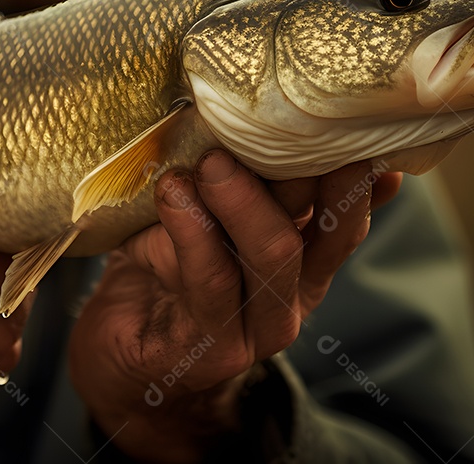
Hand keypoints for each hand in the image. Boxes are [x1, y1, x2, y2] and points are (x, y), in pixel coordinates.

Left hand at [68, 150, 401, 461]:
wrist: (122, 355)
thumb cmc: (166, 269)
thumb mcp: (210, 221)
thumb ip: (249, 185)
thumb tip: (276, 118)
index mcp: (302, 265)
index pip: (345, 217)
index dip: (351, 174)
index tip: (341, 123)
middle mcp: (290, 298)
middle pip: (315, 228)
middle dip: (293, 171)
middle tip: (251, 128)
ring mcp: (253, 329)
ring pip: (272, 255)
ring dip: (241, 200)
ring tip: (209, 162)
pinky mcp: (206, 348)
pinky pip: (207, 281)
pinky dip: (190, 230)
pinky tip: (172, 193)